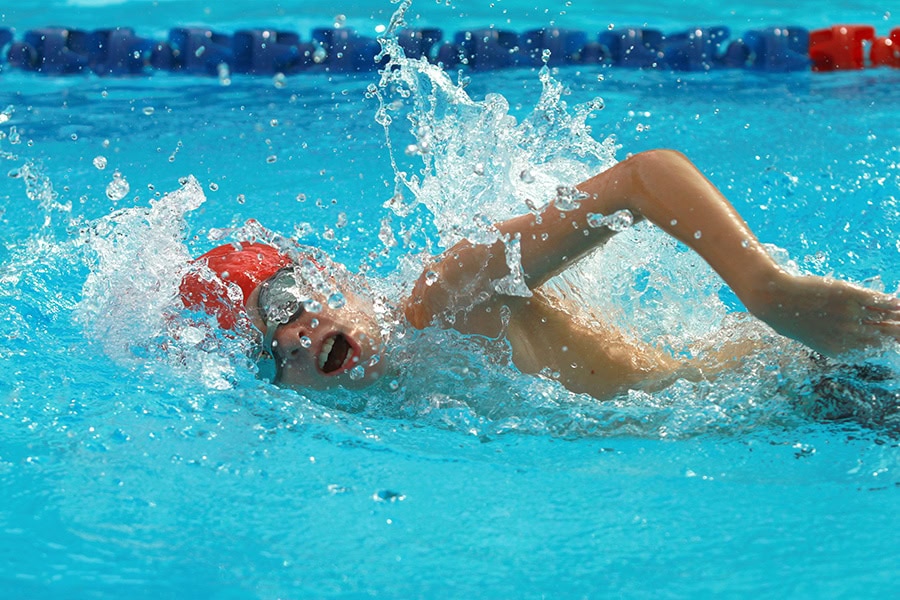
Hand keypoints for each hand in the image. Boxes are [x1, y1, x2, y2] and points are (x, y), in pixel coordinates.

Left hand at [753, 272, 899, 356]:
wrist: (776, 300)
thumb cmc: (788, 317)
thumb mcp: (812, 336)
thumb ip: (833, 339)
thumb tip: (851, 338)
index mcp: (839, 350)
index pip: (874, 349)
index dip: (886, 344)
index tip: (891, 340)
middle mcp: (849, 335)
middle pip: (886, 336)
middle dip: (897, 332)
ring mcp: (852, 315)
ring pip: (886, 318)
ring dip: (898, 316)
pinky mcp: (851, 296)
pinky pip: (880, 301)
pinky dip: (891, 302)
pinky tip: (896, 302)